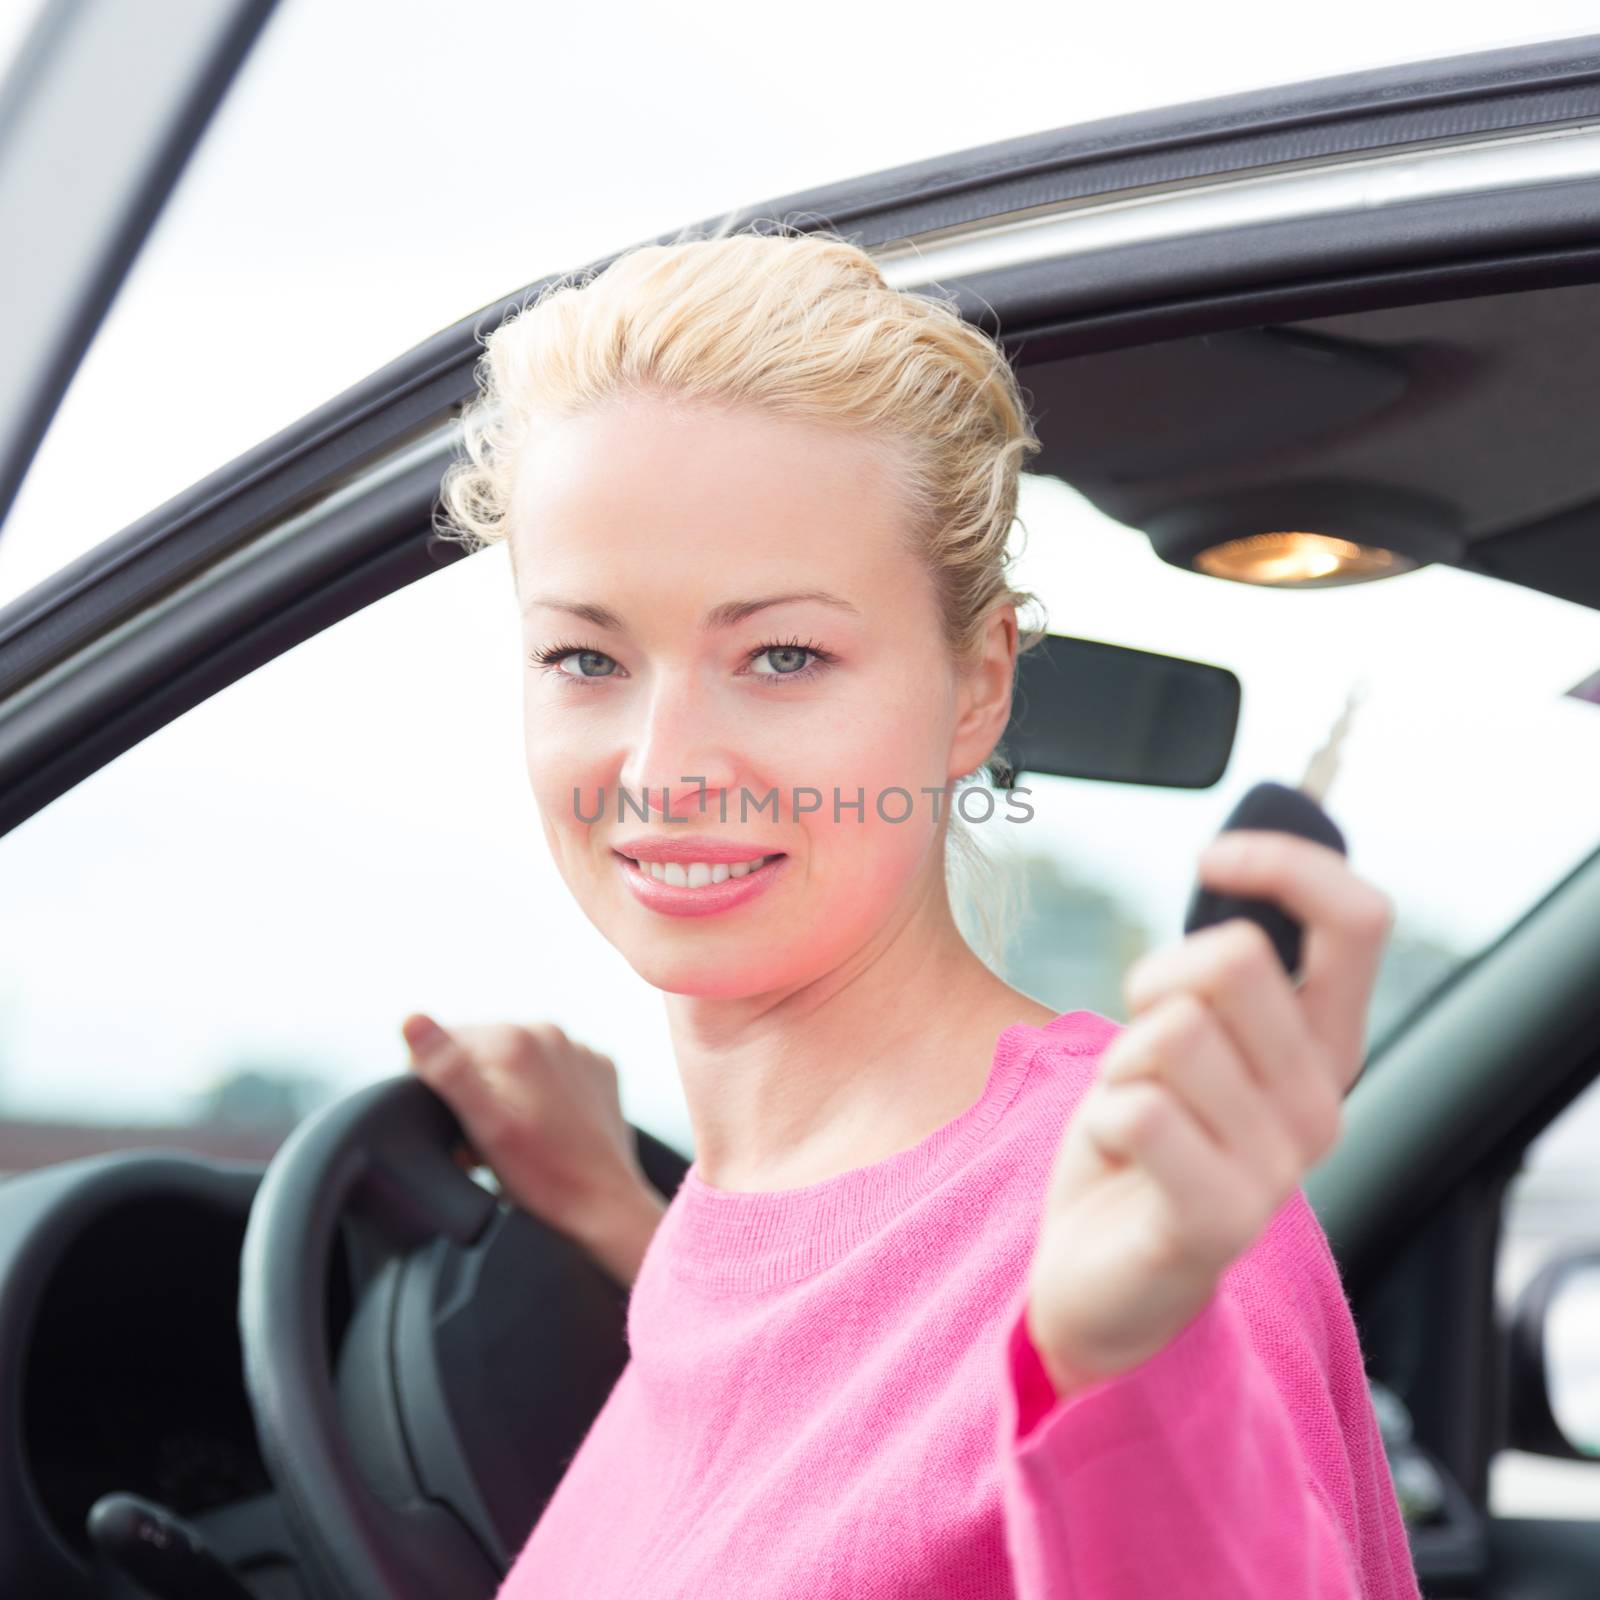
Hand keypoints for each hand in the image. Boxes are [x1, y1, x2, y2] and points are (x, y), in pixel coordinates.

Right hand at [400, 1014, 665, 1284]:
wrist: (605, 1205)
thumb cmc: (543, 1175)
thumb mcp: (483, 1126)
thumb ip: (447, 1069)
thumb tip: (412, 1019)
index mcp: (514, 1040)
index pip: (446, 1042)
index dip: (437, 1084)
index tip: (452, 1121)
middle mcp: (549, 1032)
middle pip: (483, 1050)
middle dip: (473, 1086)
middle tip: (479, 1137)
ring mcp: (578, 1050)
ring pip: (518, 1059)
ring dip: (505, 1088)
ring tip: (511, 1136)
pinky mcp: (597, 1070)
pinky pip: (553, 1070)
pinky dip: (540, 1091)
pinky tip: (542, 1127)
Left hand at [1024, 830, 1392, 1398]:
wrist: (1107, 1280)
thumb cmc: (1144, 1141)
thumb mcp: (1189, 1037)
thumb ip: (1221, 974)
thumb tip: (1237, 867)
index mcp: (1323, 1050)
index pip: (1357, 921)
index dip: (1288, 863)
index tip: (1215, 857)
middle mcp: (1321, 1105)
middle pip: (1234, 958)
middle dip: (1157, 979)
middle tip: (1142, 1047)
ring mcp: (1277, 1167)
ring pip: (1171, 1030)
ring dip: (1122, 1063)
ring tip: (1135, 1116)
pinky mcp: (1218, 1219)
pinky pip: (1137, 1109)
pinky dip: (1101, 1118)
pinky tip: (1121, 1161)